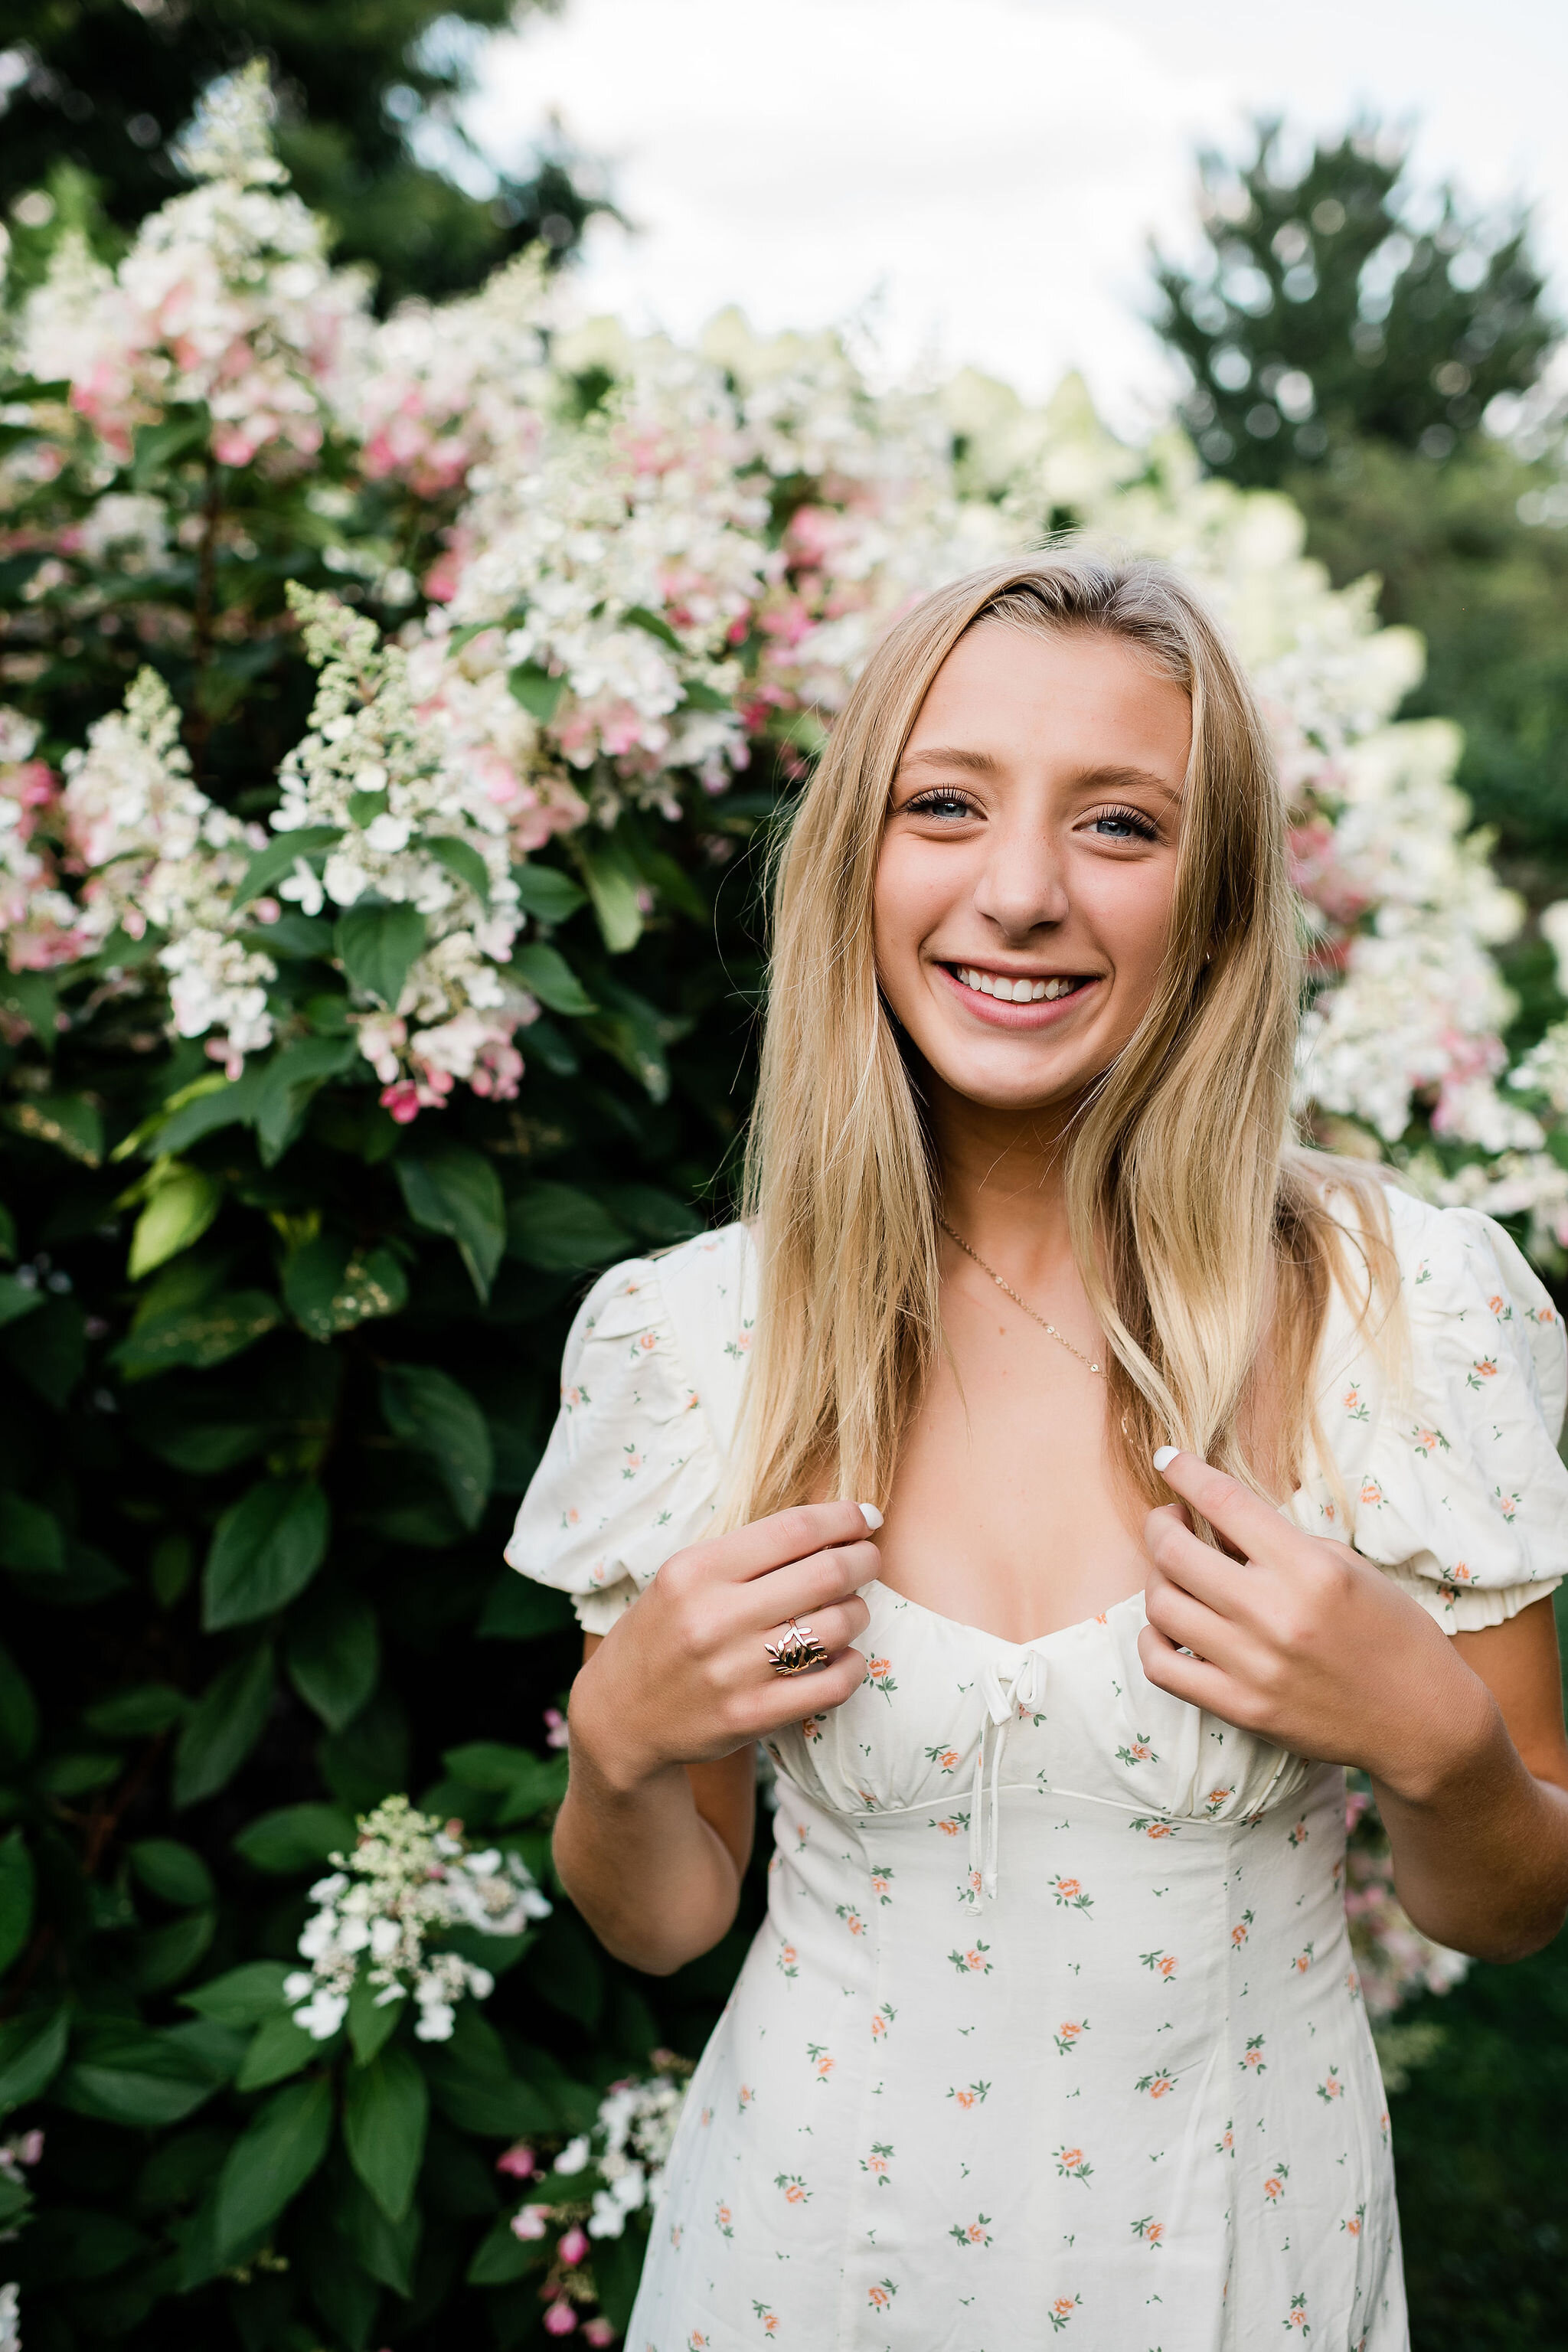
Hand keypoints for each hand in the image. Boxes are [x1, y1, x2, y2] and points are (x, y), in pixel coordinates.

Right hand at [569, 1501, 877, 1790]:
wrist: (620, 1715)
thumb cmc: (663, 1632)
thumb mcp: (684, 1577)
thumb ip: (747, 1552)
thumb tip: (830, 1525)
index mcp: (695, 1570)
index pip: (793, 1529)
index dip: (843, 1518)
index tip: (865, 1516)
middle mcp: (713, 1618)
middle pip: (826, 1573)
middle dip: (864, 1559)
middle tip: (870, 1558)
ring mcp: (732, 1671)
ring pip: (836, 1627)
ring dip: (858, 1611)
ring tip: (850, 1608)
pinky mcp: (750, 1716)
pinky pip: (831, 1685)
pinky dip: (852, 1665)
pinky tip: (844, 1656)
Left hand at [1138, 1451, 1493, 1801]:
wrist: (1423, 1722)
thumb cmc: (1393, 1634)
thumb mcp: (1349, 1567)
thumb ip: (1281, 1543)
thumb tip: (1217, 1524)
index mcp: (1310, 1569)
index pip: (1225, 1503)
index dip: (1186, 1473)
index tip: (1167, 1458)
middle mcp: (1276, 1616)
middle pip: (1175, 1553)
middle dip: (1160, 1524)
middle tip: (1171, 1520)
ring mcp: (1254, 1667)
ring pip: (1161, 1607)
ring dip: (1157, 1579)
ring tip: (1175, 1574)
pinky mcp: (1241, 1709)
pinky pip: (1162, 1668)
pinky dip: (1152, 1639)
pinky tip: (1169, 1627)